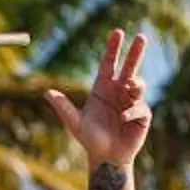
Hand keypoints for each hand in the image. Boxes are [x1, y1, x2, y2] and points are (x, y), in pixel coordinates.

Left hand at [46, 27, 151, 167]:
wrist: (106, 156)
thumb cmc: (89, 139)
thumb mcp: (74, 122)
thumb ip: (64, 107)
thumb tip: (47, 93)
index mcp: (103, 88)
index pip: (108, 64)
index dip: (113, 48)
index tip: (118, 32)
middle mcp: (118, 91)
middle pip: (129, 67)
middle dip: (135, 52)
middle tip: (141, 36)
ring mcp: (131, 101)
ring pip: (139, 84)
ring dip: (136, 85)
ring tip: (130, 89)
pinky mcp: (142, 114)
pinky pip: (140, 107)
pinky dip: (132, 111)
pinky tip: (123, 119)